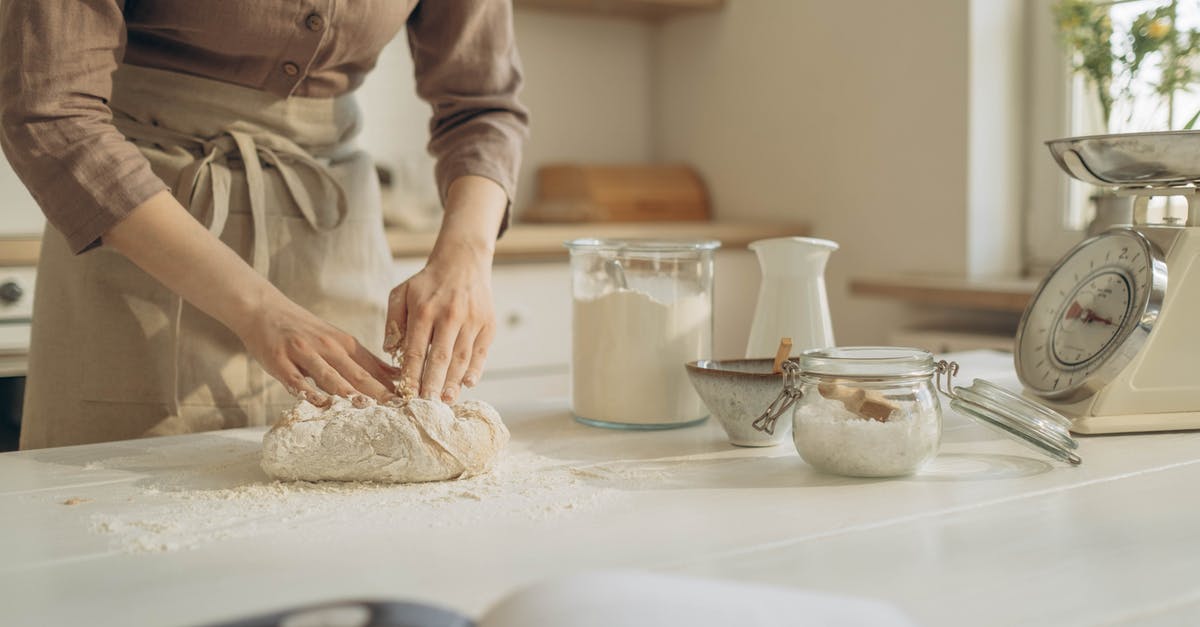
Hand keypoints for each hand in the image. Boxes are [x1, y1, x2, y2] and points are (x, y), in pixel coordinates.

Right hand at [234, 295, 398, 405]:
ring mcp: (304, 353)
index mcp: (345, 344)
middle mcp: (328, 347)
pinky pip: (295, 379)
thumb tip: (397, 377)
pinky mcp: (280, 361)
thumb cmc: (305, 330)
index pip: (373, 368)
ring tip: (365, 407)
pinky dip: (307, 391)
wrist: (264, 310)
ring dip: (348, 392)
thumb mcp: (338, 340)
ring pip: (329, 375)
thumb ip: (365, 361)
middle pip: (357, 373)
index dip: (392, 386)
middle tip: (397, 409)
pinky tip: (319, 403)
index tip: (410, 401)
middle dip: (378, 392)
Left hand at [386, 249, 494, 402]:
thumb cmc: (427, 283)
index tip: (407, 395)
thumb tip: (391, 351)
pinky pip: (481, 352)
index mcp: (424, 309)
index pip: (416, 350)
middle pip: (440, 358)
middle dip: (432, 385)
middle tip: (427, 407)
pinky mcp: (488, 324)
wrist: (463, 262)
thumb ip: (393, 321)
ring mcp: (471, 320)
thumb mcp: (401, 293)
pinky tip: (468, 384)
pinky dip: (475, 369)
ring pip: (462, 358)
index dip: (412, 375)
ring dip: (454, 382)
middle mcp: (449, 315)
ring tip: (445, 401)